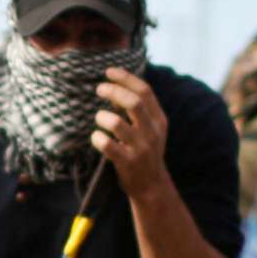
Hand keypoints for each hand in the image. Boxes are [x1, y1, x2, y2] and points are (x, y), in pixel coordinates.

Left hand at [92, 68, 169, 195]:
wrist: (152, 186)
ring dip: (102, 117)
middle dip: (113, 91)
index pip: (145, 91)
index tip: (109, 71)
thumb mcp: (150, 130)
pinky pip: (107, 145)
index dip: (126, 78)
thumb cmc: (145, 152)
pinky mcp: (127, 162)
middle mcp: (152, 132)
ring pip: (116, 123)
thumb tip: (113, 89)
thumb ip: (137, 111)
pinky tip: (97, 137)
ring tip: (99, 119)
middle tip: (99, 89)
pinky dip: (97, 138)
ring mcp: (140, 148)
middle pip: (133, 102)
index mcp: (159, 120)